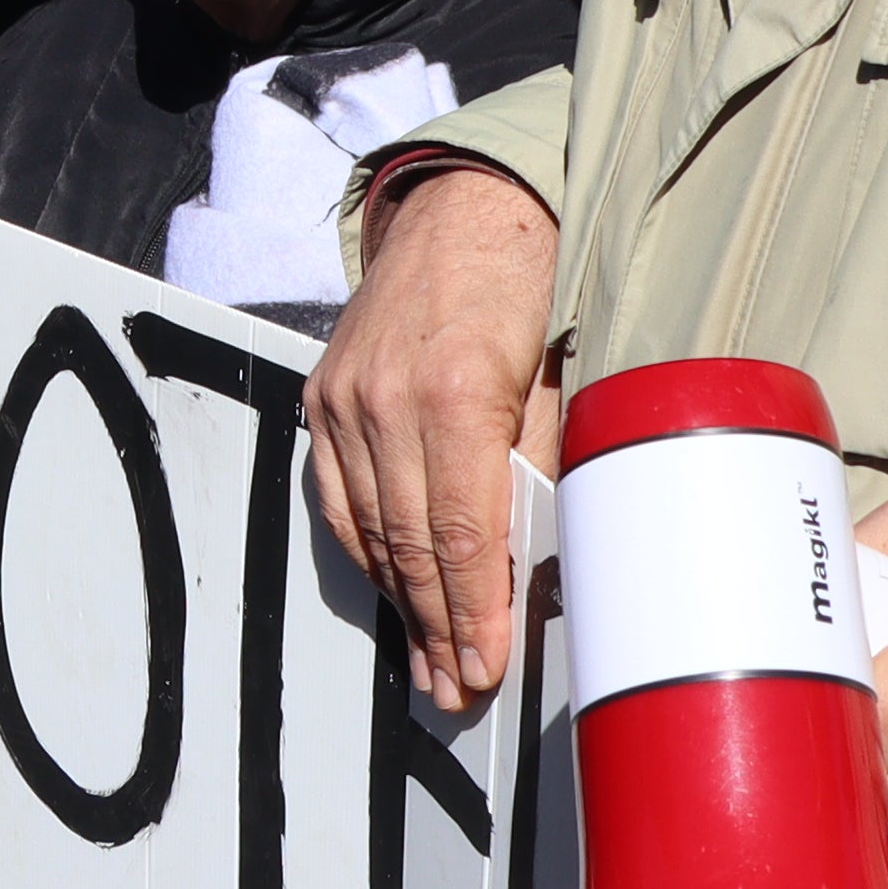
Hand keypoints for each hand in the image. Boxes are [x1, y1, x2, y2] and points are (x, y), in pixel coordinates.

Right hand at [306, 160, 559, 703]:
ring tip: (428, 659)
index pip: (464, 533)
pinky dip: (364, 548)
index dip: (475, 612)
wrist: (465, 202)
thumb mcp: (563, 369)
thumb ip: (549, 460)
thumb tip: (550, 551)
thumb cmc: (529, 277)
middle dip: (439, 626)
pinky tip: (391, 588)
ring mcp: (345, 395)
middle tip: (459, 686)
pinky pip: (337, 495)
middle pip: (412, 543)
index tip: (486, 666)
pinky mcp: (324, 392)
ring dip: (401, 602)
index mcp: (458, 390)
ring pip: (369, 528)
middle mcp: (387, 397)